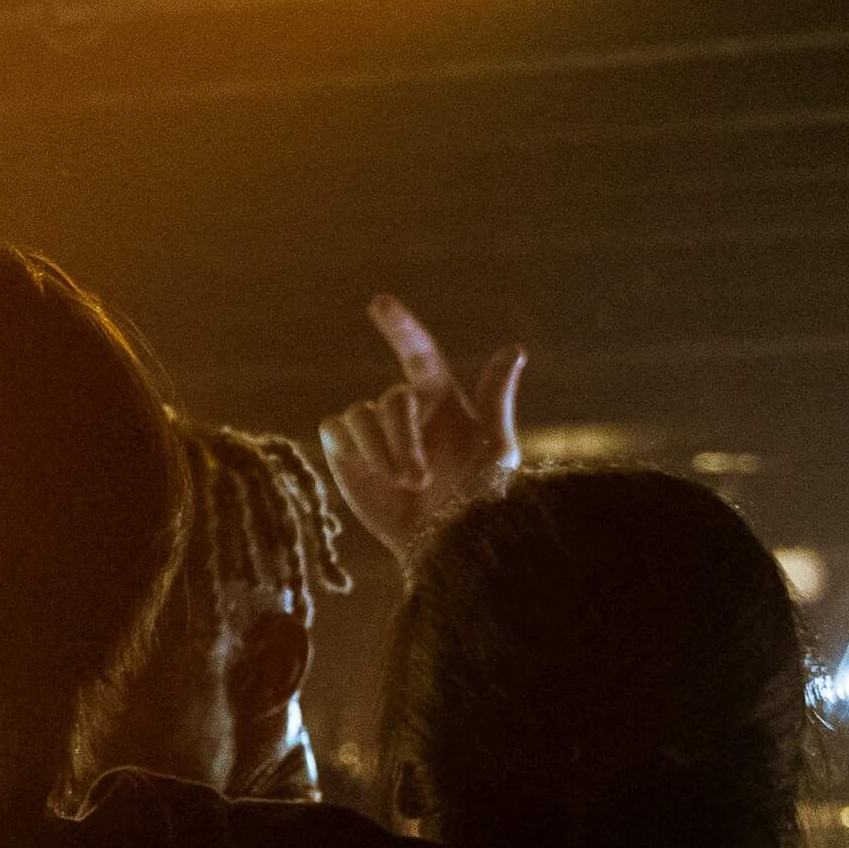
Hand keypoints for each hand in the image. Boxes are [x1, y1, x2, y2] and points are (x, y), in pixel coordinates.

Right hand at [316, 296, 520, 560]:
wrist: (444, 544)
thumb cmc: (479, 499)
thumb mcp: (497, 451)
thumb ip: (497, 400)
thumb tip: (514, 349)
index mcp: (439, 397)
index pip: (417, 353)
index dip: (400, 327)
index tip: (379, 303)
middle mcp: (403, 408)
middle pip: (391, 399)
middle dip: (404, 438)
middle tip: (420, 478)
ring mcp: (371, 430)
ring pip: (359, 414)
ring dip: (380, 450)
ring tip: (404, 484)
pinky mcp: (343, 451)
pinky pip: (334, 430)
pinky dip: (352, 449)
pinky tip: (374, 474)